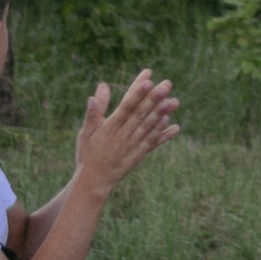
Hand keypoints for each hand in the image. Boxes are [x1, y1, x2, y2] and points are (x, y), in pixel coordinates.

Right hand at [73, 70, 178, 194]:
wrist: (94, 181)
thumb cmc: (88, 153)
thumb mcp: (86, 131)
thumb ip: (95, 110)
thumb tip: (101, 87)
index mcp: (110, 126)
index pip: (126, 105)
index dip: (137, 92)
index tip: (148, 78)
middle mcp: (123, 135)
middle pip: (141, 113)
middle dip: (154, 98)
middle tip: (167, 84)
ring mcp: (132, 145)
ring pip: (149, 127)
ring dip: (162, 114)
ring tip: (174, 101)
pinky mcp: (139, 155)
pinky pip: (152, 143)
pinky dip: (162, 134)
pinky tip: (173, 124)